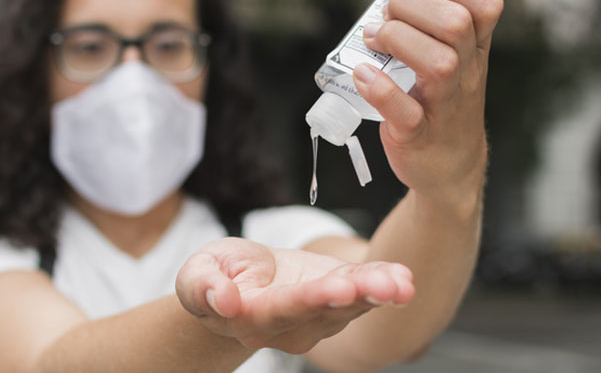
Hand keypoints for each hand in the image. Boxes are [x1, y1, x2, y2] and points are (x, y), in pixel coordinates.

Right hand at [176, 237, 413, 353]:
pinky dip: (384, 285)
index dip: (308, 299)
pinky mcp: (336, 301)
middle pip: (325, 310)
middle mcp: (291, 326)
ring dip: (377, 292)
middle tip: (383, 287)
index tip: (334, 288)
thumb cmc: (214, 276)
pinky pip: (362, 292)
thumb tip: (224, 299)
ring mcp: (317, 318)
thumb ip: (205, 286)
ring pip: (350, 304)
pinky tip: (404, 278)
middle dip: (354, 297)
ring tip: (402, 282)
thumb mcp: (196, 273)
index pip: (283, 309)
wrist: (238, 287)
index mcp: (254, 317)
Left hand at [354, 0, 503, 209]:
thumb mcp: (455, 62)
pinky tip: (363, 75)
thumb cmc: (443, 104)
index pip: (486, 4)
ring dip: (398, 40)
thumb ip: (435, 28)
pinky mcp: (418, 136)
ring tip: (374, 40)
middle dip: (414, 6)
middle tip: (387, 15)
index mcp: (475, 50)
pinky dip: (380, 90)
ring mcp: (445, 106)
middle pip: (457, 25)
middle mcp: (466, 74)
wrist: (449, 169)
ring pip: (439, 64)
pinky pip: (406, 112)